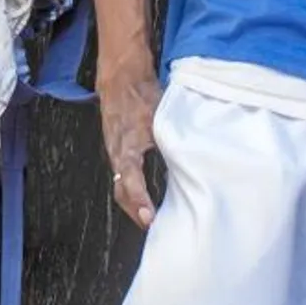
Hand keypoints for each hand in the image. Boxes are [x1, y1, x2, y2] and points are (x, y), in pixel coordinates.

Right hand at [97, 66, 160, 228]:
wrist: (121, 77)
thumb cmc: (140, 95)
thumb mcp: (159, 117)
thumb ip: (169, 140)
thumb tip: (190, 162)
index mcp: (126, 148)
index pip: (130, 182)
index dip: (140, 201)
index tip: (150, 217)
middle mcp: (117, 154)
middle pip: (121, 192)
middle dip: (135, 212)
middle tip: (152, 227)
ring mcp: (115, 152)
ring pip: (120, 186)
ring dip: (133, 204)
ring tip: (150, 219)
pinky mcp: (118, 150)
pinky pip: (122, 177)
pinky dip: (132, 192)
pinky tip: (145, 198)